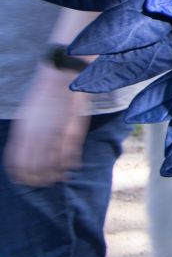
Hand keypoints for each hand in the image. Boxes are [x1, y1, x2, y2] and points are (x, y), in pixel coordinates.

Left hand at [3, 63, 90, 185]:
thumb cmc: (45, 94)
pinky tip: (71, 167)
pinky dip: (68, 164)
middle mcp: (35, 135)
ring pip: (49, 165)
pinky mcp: (69, 130)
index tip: (27, 181)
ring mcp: (52, 133)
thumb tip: (21, 156)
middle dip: (38, 179)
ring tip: (59, 178)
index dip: (21, 176)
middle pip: (32, 169)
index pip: (16, 165)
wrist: (61, 74)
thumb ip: (24, 137)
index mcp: (22, 132)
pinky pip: (67, 155)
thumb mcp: (27, 116)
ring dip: (54, 175)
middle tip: (45, 182)